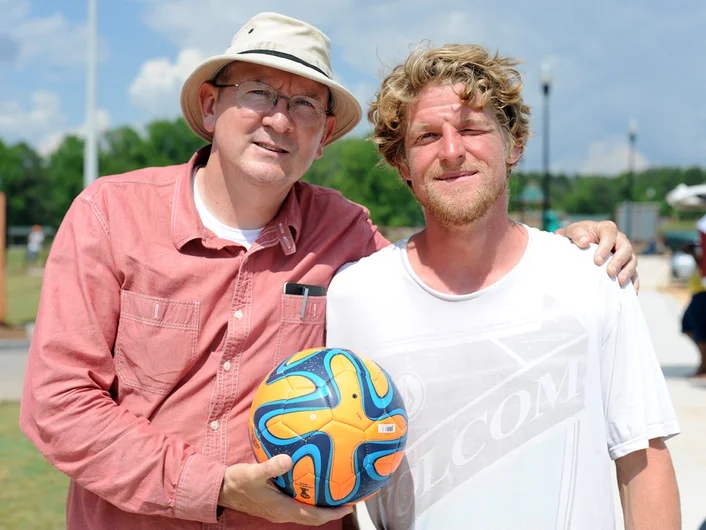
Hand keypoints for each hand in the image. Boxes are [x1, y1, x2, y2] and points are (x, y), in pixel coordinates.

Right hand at [218, 454, 351, 524]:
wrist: (221, 490)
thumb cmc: (237, 482)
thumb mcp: (253, 473)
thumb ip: (271, 467)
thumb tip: (288, 459)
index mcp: (282, 509)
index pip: (313, 516)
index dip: (333, 513)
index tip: (350, 505)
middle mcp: (283, 512)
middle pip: (314, 516)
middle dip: (333, 510)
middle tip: (350, 497)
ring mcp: (279, 509)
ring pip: (306, 510)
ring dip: (322, 504)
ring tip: (336, 490)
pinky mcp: (275, 502)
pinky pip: (298, 502)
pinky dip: (309, 496)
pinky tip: (313, 480)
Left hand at [559, 220, 639, 292]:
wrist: (579, 243)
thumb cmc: (577, 236)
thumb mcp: (573, 231)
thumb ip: (577, 233)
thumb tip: (584, 242)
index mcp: (607, 229)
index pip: (610, 235)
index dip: (605, 247)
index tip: (596, 261)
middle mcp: (619, 239)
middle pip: (625, 248)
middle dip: (619, 260)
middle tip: (610, 272)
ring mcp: (624, 252)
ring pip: (632, 260)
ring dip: (628, 271)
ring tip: (620, 282)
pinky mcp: (626, 265)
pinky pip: (634, 273)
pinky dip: (634, 282)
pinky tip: (632, 292)